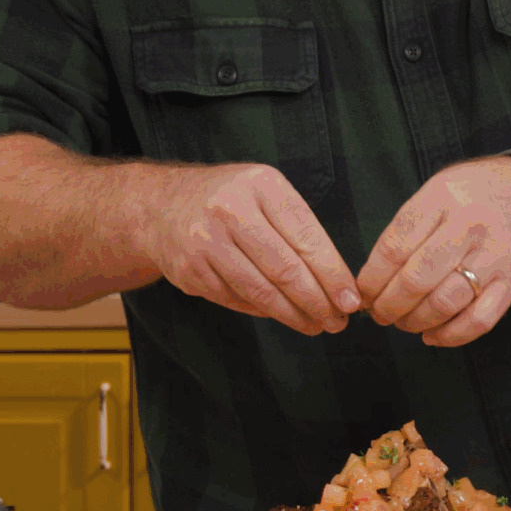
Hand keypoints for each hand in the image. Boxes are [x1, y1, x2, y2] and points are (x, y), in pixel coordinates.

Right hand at [140, 163, 357, 334]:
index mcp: (259, 185)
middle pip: (284, 268)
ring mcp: (205, 241)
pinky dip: (263, 311)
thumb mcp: (264, 192)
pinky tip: (281, 315)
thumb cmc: (229, 200)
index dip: (332, 274)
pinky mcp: (189, 271)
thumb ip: (296, 227)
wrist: (159, 205)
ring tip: (315, 325)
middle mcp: (229, 210)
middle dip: (317, 301)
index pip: (305, 236)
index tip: (351, 299)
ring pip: (260, 291)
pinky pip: (236, 299)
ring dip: (293, 315)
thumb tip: (336, 281)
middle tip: (338, 322)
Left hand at [358, 157, 510, 346]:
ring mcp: (494, 256)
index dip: (372, 278)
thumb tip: (374, 274)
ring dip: (415, 321)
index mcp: (442, 199)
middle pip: (416, 279)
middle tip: (379, 312)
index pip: (395, 247)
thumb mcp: (439, 188)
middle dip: (388, 305)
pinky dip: (451, 335)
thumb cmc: (480, 192)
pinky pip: (480, 320)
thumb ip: (409, 226)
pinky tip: (433, 335)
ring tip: (403, 322)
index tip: (363, 292)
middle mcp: (468, 227)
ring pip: (445, 303)